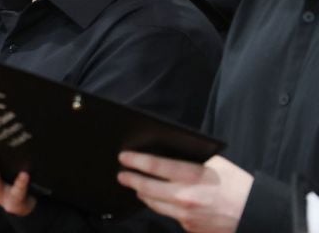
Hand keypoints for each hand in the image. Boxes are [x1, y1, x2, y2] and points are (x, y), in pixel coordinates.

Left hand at [117, 152, 251, 232]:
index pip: (154, 166)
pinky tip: (160, 201)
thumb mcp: (216, 163)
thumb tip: (167, 155)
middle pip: (147, 188)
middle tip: (122, 174)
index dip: (135, 161)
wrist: (258, 215)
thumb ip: (191, 161)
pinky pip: (170, 216)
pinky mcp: (190, 229)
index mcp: (193, 176)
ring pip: (154, 204)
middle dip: (131, 180)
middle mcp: (185, 197)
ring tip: (137, 187)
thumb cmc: (239, 185)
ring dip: (143, 195)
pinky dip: (164, 207)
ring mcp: (186, 216)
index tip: (123, 157)